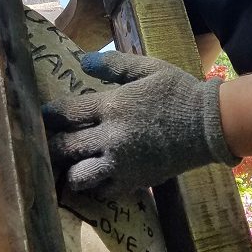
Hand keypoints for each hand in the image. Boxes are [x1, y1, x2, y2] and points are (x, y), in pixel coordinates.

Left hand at [42, 50, 237, 197]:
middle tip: (44, 144)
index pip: (67, 112)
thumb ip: (114, 65)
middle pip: (66, 146)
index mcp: (113, 105)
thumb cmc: (179, 92)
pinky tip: (94, 179)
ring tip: (68, 166)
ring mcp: (122, 162)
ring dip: (70, 170)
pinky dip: (95, 186)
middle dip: (50, 145)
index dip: (50, 113)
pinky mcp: (134, 181)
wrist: (209, 125)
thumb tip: (82, 61)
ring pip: (79, 175)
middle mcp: (112, 136)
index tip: (42, 115)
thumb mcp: (149, 69)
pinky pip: (103, 191)